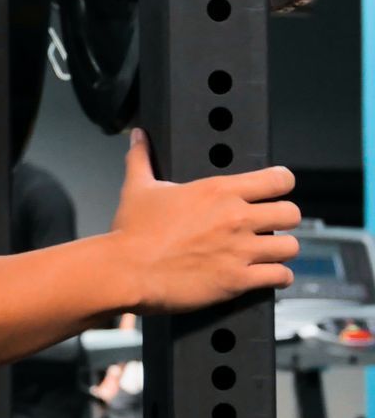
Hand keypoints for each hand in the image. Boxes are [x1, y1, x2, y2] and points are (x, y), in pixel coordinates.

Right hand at [107, 130, 300, 314]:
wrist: (126, 271)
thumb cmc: (131, 232)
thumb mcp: (137, 188)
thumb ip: (141, 158)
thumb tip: (138, 136)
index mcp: (217, 191)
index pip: (277, 179)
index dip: (281, 183)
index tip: (276, 189)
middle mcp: (236, 218)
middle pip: (291, 213)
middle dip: (283, 219)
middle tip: (270, 224)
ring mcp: (240, 250)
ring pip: (290, 247)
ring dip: (281, 250)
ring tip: (268, 252)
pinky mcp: (238, 280)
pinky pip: (280, 277)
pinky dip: (277, 277)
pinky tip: (266, 275)